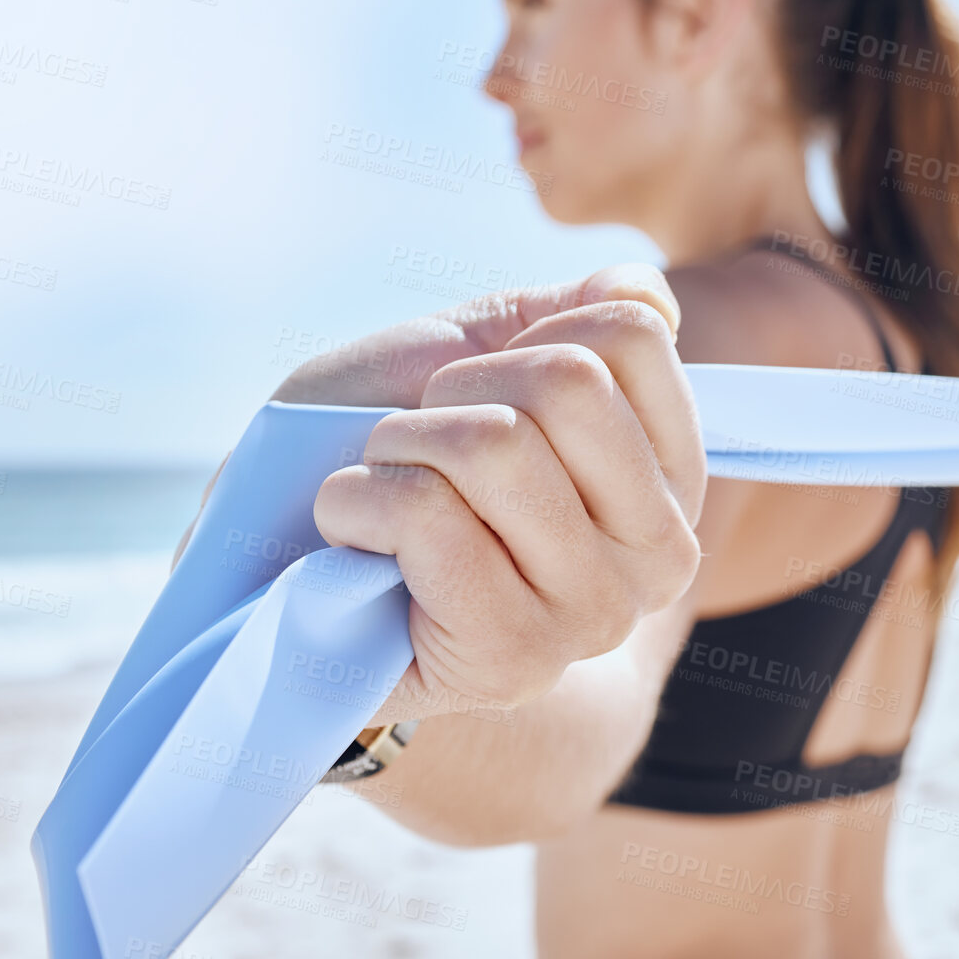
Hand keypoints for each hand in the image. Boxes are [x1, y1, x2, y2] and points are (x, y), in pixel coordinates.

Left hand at [311, 264, 706, 724]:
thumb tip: (649, 298)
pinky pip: (427, 514)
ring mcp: (595, 615)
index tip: (486, 397)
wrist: (288, 568)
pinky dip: (356, 502)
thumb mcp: (480, 357)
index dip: (522, 339)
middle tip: (422, 446)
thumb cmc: (391, 453)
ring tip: (389, 495)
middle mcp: (660, 553)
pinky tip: (357, 543)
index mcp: (671, 476)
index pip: (630, 333)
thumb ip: (569, 315)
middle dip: (456, 389)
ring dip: (398, 448)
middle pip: (568, 381)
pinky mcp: (514, 660)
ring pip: (493, 444)